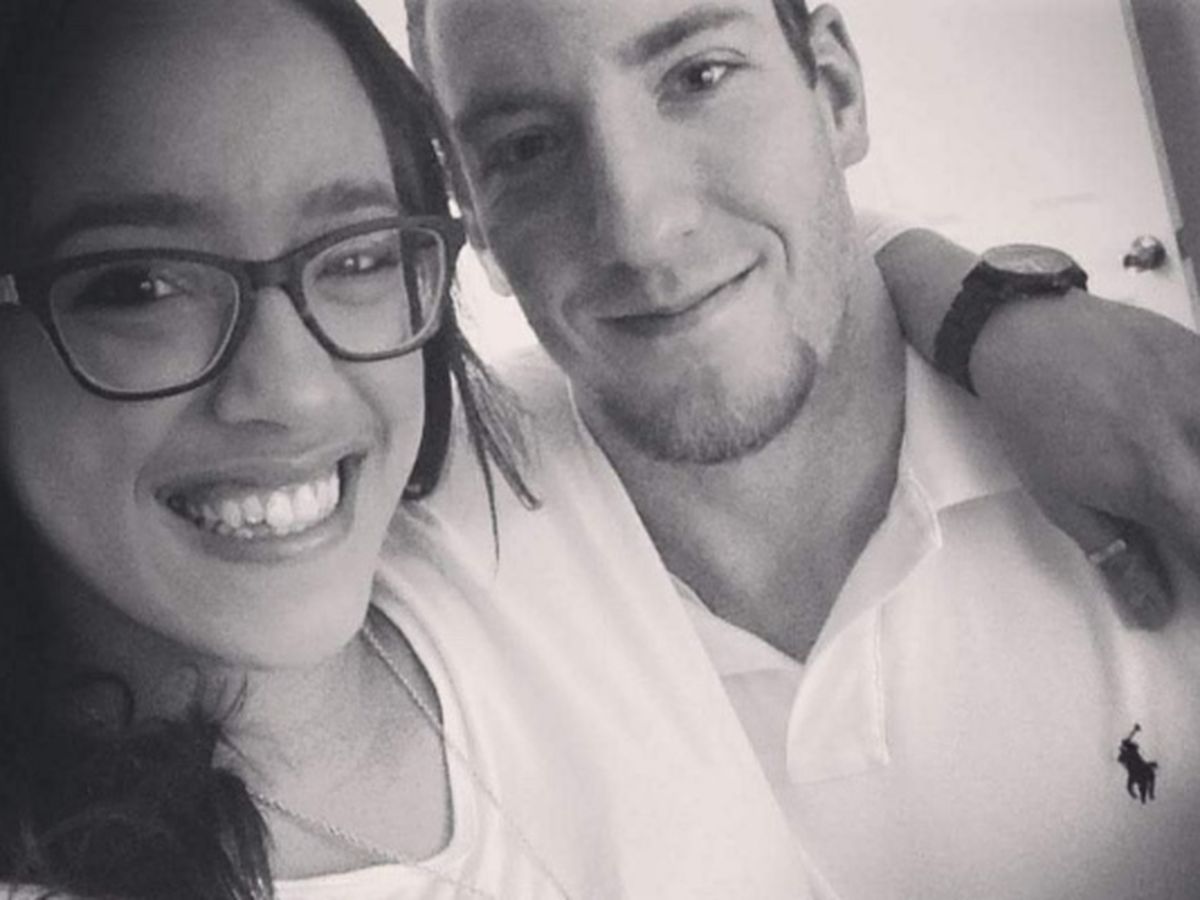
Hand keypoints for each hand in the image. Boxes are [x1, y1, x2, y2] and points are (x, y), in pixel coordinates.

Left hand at [972, 291, 1199, 627]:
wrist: (1023, 337)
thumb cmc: (1034, 422)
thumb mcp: (1061, 497)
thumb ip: (1117, 555)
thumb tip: (1155, 613)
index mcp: (1156, 483)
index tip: (1190, 573)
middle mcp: (1192, 436)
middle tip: (1181, 517)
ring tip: (1182, 481)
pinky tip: (1185, 430)